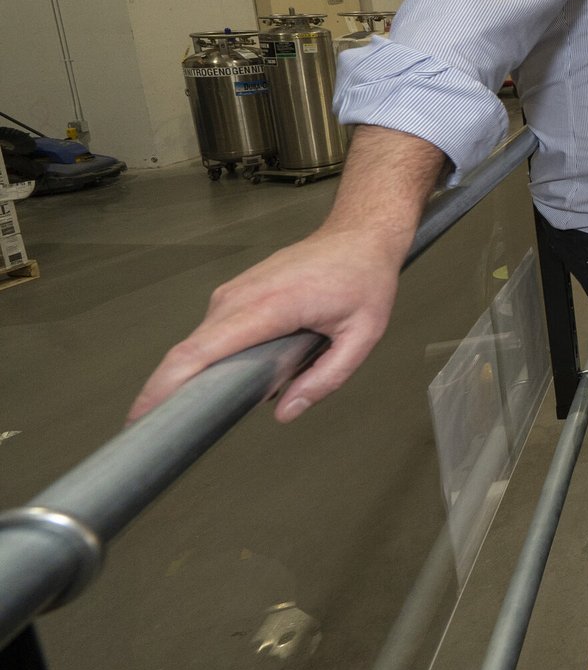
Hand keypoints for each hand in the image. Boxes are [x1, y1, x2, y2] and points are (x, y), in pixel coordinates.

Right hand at [127, 226, 406, 424]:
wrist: (358, 234)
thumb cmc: (362, 278)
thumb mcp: (363, 335)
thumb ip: (327, 378)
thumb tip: (287, 412)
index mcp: (269, 305)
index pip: (200, 351)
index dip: (165, 386)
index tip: (142, 417)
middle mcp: (240, 296)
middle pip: (187, 351)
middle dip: (167, 393)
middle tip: (163, 435)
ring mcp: (233, 293)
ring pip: (199, 344)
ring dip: (194, 378)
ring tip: (199, 412)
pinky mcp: (234, 294)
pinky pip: (212, 333)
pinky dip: (210, 360)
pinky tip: (225, 381)